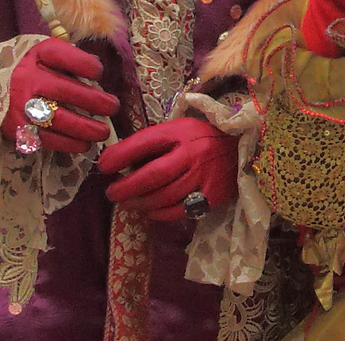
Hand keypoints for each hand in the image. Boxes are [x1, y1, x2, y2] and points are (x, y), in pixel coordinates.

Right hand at [1, 38, 119, 153]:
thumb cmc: (34, 69)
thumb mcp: (49, 55)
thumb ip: (72, 61)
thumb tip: (97, 75)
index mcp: (38, 55)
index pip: (63, 56)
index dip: (86, 65)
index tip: (98, 73)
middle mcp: (28, 78)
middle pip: (65, 91)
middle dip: (95, 101)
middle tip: (113, 107)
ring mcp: (22, 105)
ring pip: (59, 120)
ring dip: (86, 128)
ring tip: (102, 132)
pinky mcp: (19, 128)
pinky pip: (48, 139)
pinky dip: (70, 144)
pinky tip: (84, 144)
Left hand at [97, 118, 238, 221]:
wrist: (241, 147)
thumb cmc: (201, 138)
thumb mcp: (178, 130)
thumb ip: (154, 143)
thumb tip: (119, 160)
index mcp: (180, 133)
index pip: (145, 143)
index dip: (120, 155)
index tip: (103, 166)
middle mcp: (192, 154)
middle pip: (153, 175)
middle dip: (127, 186)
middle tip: (111, 193)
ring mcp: (203, 176)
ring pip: (165, 196)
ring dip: (141, 202)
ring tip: (128, 203)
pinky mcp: (212, 195)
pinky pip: (180, 210)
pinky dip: (161, 214)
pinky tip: (151, 211)